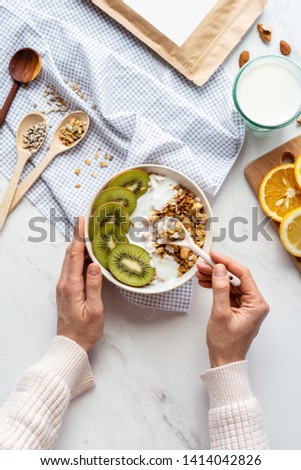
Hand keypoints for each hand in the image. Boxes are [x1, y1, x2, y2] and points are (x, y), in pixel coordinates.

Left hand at [56, 216, 103, 351]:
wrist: (71, 343)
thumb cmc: (85, 329)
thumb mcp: (95, 309)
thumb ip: (94, 286)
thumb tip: (95, 265)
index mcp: (71, 285)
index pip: (74, 255)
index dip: (79, 236)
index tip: (82, 221)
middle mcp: (64, 282)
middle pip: (71, 253)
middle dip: (78, 236)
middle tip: (88, 222)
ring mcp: (64, 285)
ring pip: (71, 260)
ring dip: (79, 246)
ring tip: (91, 234)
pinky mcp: (67, 289)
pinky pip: (72, 267)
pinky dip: (80, 257)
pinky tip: (89, 255)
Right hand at [196, 251, 268, 367]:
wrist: (224, 361)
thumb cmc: (225, 343)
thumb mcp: (220, 313)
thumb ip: (220, 288)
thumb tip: (220, 269)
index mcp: (256, 304)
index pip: (243, 275)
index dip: (227, 263)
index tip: (214, 255)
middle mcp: (255, 303)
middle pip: (236, 278)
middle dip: (218, 270)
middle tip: (202, 264)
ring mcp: (247, 306)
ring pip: (231, 284)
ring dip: (215, 277)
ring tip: (200, 272)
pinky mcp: (239, 309)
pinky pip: (228, 292)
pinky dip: (216, 286)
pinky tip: (205, 282)